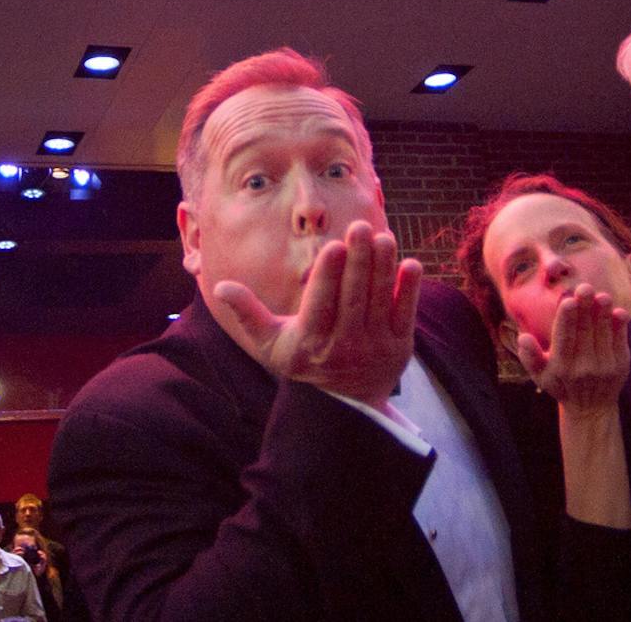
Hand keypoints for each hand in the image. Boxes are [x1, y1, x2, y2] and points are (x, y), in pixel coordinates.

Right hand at [212, 221, 421, 406]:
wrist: (344, 404)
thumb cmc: (303, 361)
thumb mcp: (270, 343)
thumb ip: (247, 313)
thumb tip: (220, 287)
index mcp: (311, 341)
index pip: (321, 304)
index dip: (328, 274)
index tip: (333, 245)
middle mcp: (344, 346)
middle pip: (353, 298)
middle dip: (358, 261)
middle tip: (360, 226)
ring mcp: (374, 348)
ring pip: (380, 302)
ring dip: (384, 268)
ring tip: (384, 237)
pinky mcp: (400, 349)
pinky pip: (406, 316)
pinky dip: (409, 291)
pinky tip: (411, 264)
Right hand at [513, 282, 629, 415]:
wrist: (590, 408)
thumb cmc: (560, 384)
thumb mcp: (539, 374)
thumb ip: (529, 356)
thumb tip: (523, 337)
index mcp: (561, 366)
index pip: (563, 339)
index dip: (566, 319)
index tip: (568, 301)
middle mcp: (583, 368)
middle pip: (584, 332)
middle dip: (585, 308)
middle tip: (585, 287)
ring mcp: (603, 367)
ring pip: (603, 334)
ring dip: (603, 313)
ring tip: (602, 295)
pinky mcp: (620, 366)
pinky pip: (620, 342)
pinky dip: (619, 326)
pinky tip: (618, 310)